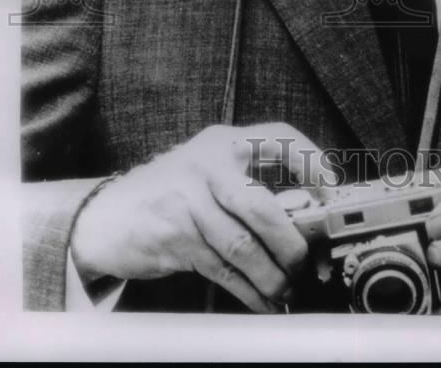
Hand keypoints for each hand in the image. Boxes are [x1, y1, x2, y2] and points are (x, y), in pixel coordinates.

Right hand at [70, 122, 324, 312]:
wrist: (107, 215)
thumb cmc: (170, 194)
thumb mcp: (208, 172)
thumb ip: (249, 183)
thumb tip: (307, 216)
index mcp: (224, 142)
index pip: (278, 139)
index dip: (311, 161)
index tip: (332, 190)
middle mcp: (207, 165)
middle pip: (262, 205)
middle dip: (292, 242)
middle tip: (308, 264)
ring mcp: (187, 200)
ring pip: (243, 245)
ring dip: (272, 275)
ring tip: (287, 290)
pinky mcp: (174, 236)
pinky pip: (223, 269)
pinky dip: (248, 290)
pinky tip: (262, 301)